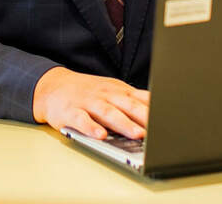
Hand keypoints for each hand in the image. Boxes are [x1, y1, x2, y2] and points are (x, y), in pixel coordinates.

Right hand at [31, 66, 149, 139]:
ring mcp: (88, 103)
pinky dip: (91, 128)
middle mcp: (105, 95)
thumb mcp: (112, 91)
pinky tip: (99, 135)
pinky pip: (82, 120)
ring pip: (108, 113)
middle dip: (143, 117)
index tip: (168, 119)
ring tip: (136, 134)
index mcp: (118, 91)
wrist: (52, 86)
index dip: (154, 109)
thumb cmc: (88, 92)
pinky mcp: (70, 112)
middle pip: (127, 105)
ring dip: (123, 123)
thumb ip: (133, 101)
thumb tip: (158, 114)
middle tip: (156, 129)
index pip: (139, 98)